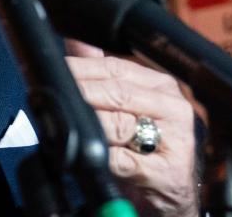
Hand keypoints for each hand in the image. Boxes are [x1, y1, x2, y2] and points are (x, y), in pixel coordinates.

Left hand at [66, 40, 197, 216]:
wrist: (171, 192)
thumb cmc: (145, 145)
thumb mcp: (127, 105)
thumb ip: (101, 71)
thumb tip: (74, 40)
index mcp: (161, 86)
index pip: (115, 68)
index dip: (81, 68)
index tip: (56, 71)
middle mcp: (173, 108)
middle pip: (116, 93)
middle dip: (80, 93)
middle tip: (56, 95)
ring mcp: (175, 140)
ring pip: (119, 125)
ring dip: (89, 125)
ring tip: (70, 124)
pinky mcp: (169, 172)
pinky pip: (124, 161)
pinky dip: (103, 158)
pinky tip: (91, 156)